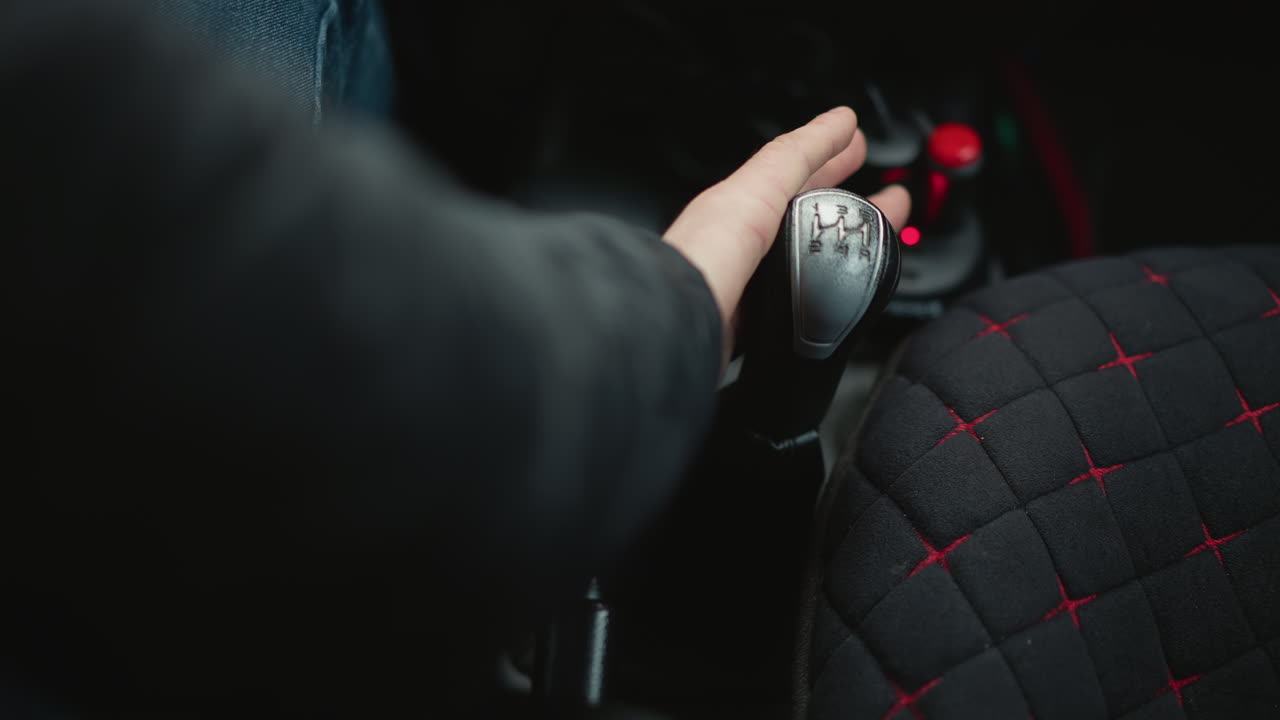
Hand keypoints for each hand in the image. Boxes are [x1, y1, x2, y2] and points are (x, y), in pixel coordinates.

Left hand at [664, 107, 910, 365]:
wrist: (674, 325)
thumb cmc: (701, 257)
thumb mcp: (755, 191)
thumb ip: (792, 157)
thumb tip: (838, 120)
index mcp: (739, 205)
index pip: (794, 171)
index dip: (829, 155)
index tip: (858, 143)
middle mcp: (741, 243)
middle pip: (803, 216)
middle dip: (843, 205)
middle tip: (883, 199)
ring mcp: (746, 284)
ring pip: (803, 259)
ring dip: (836, 249)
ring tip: (869, 245)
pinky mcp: (751, 323)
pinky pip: (794, 298)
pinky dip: (819, 289)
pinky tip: (830, 294)